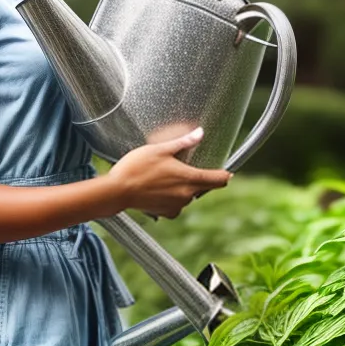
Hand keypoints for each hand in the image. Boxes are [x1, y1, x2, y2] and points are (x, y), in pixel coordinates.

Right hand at [107, 127, 231, 218]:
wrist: (117, 191)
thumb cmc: (137, 168)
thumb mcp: (160, 149)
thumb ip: (183, 142)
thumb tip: (200, 133)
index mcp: (189, 179)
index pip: (218, 180)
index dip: (224, 175)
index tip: (227, 172)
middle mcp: (187, 195)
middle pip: (202, 187)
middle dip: (197, 178)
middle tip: (181, 167)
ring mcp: (177, 206)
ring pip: (188, 195)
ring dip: (182, 188)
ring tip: (164, 176)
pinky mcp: (166, 213)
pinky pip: (176, 204)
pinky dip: (171, 197)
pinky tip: (158, 188)